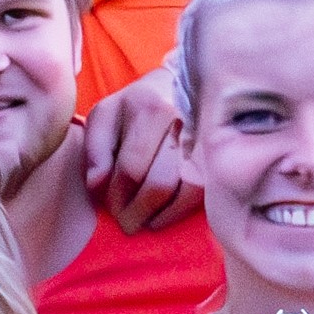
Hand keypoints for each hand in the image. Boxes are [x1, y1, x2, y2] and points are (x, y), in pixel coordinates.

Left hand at [83, 65, 198, 233]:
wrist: (182, 89)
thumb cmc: (136, 108)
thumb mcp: (106, 116)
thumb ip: (95, 148)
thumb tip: (97, 185)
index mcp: (150, 108)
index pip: (131, 167)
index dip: (117, 196)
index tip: (111, 209)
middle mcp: (183, 121)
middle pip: (159, 183)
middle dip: (138, 211)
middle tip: (127, 224)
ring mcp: (206, 138)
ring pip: (184, 191)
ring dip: (160, 215)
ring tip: (145, 222)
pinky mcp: (218, 155)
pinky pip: (201, 192)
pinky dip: (180, 211)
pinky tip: (164, 217)